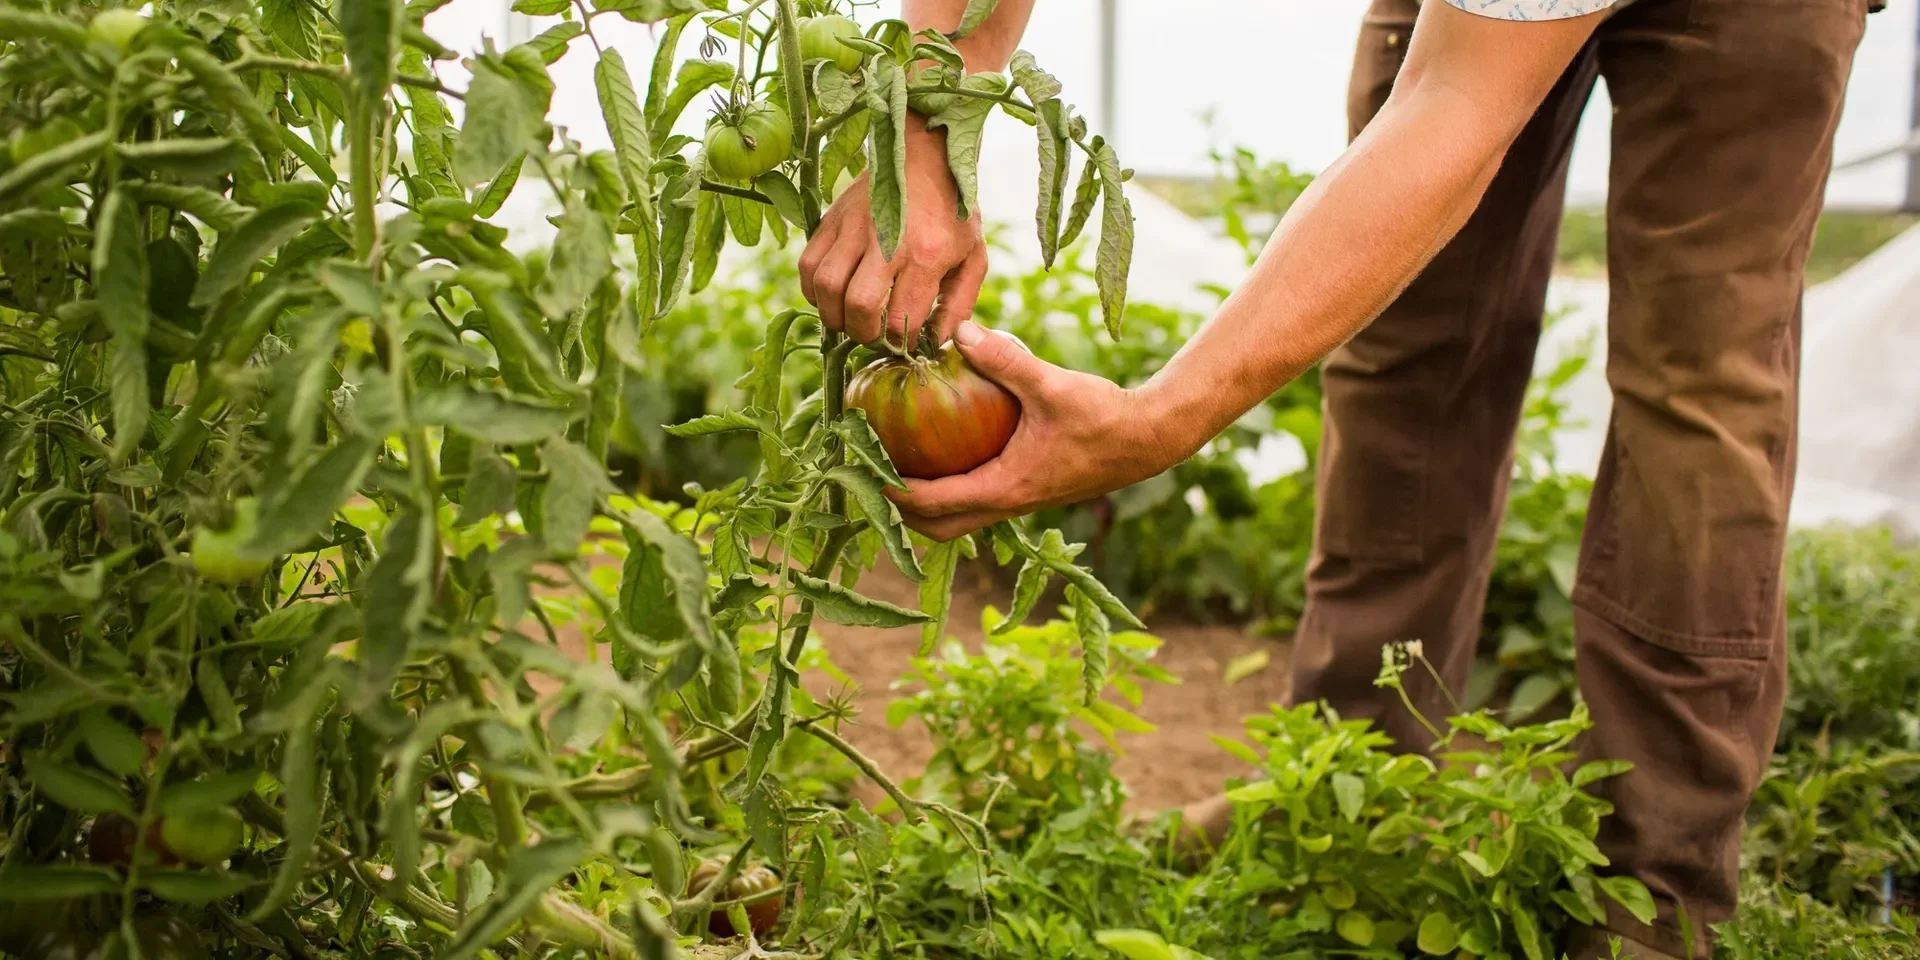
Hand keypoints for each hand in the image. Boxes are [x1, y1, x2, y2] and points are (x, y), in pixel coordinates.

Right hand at [799, 115, 986, 347]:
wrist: (925, 155)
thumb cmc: (953, 212)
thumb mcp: (974, 257)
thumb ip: (959, 304)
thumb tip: (937, 341)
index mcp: (926, 255)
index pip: (902, 318)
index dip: (900, 342)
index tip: (903, 341)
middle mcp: (886, 241)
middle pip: (857, 305)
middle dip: (862, 333)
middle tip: (871, 334)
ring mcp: (853, 227)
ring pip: (825, 286)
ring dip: (833, 314)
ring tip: (849, 319)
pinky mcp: (832, 219)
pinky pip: (807, 264)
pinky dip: (812, 290)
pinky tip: (831, 295)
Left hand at [886, 321, 1183, 540]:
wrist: (1150, 438)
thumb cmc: (1104, 416)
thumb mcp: (1052, 384)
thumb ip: (1006, 359)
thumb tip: (958, 331)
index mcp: (1005, 488)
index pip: (932, 504)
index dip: (889, 491)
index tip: (858, 468)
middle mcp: (1007, 503)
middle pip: (937, 527)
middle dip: (898, 511)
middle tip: (867, 473)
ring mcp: (1018, 500)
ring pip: (957, 519)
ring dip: (923, 504)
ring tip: (894, 465)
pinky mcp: (1027, 489)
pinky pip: (976, 499)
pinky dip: (950, 486)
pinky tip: (942, 447)